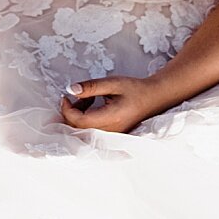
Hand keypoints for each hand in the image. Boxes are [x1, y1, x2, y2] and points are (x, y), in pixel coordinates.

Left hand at [58, 75, 173, 133]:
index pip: (79, 121)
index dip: (67, 109)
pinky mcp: (111, 134)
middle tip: (75, 95)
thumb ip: (91, 87)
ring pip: (84, 131)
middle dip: (71, 112)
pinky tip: (92, 104)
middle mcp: (110, 131)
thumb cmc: (134, 89)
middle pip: (79, 129)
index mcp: (110, 119)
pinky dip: (86, 118)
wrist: (153, 98)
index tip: (65, 96)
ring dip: (79, 115)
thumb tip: (70, 89)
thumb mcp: (112, 83)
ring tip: (87, 97)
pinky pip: (91, 130)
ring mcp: (111, 135)